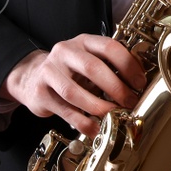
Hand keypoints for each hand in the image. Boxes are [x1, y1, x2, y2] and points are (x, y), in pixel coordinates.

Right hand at [0, 35, 146, 135]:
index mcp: (83, 41)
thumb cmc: (69, 69)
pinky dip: (83, 123)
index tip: (140, 83)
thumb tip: (138, 84)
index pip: (109, 47)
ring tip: (114, 116)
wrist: (31, 76)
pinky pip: (65, 111)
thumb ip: (110, 66)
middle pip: (92, 68)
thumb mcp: (89, 59)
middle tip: (130, 101)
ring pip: (75, 92)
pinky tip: (96, 129)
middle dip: (116, 88)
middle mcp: (65, 52)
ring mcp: (49, 72)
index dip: (128, 65)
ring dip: (99, 107)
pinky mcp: (40, 94)